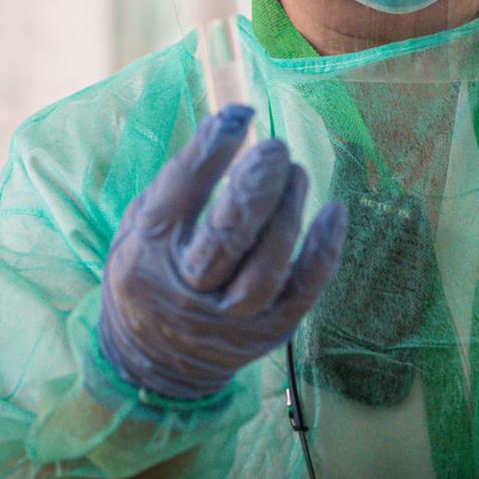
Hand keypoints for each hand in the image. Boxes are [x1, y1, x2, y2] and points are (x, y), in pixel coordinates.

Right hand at [98, 105, 347, 399]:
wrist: (156, 363)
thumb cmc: (153, 272)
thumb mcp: (144, 226)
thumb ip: (182, 180)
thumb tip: (234, 118)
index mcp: (144, 256)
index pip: (177, 197)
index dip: (210, 152)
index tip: (240, 115)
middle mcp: (185, 294)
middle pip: (224, 240)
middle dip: (254, 189)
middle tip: (275, 148)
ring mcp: (228, 321)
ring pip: (264, 270)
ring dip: (287, 215)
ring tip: (297, 171)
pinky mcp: (267, 334)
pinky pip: (301, 293)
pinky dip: (322, 252)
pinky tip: (334, 212)